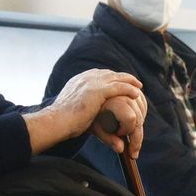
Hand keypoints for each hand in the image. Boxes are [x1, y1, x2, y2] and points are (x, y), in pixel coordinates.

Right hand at [29, 69, 144, 155]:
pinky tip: (136, 93)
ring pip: (117, 78)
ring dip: (130, 81)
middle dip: (123, 77)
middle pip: (110, 74)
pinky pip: (119, 87)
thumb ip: (85, 108)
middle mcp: (85, 77)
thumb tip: (86, 112)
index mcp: (79, 80)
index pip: (99, 74)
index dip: (111, 78)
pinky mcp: (98, 90)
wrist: (57, 121)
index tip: (120, 82)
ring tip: (139, 86)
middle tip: (134, 82)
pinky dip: (129, 89)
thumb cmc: (63, 120)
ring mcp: (92, 82)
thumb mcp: (75, 109)